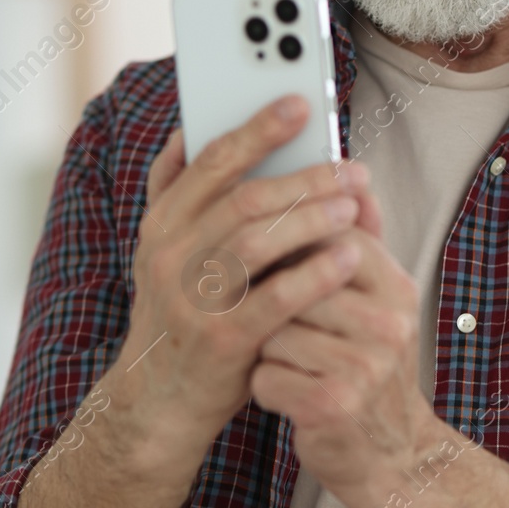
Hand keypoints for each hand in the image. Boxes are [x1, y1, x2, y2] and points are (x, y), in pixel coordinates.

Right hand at [110, 95, 370, 457]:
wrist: (155, 403)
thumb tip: (186, 129)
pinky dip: (316, 273)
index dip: (259, 129)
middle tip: (352, 168)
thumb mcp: (167, 250)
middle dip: (305, 177)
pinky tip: (350, 257)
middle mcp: (168, 255)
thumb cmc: (180, 313)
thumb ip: (179, 193)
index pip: (211, 161)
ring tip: (353, 205)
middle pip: (243, 198)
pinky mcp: (219, 341)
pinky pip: (275, 298)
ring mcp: (191, 299)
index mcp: (161, 224)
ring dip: (312, 218)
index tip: (302, 104)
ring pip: (257, 242)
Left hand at [249, 187, 446, 507]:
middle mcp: (387, 325)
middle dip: (270, 296)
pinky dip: (264, 385)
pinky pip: (266, 376)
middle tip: (260, 309)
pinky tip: (283, 392)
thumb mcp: (381, 305)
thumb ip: (365, 244)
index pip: (332, 236)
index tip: (265, 251)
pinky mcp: (332, 407)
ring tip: (281, 359)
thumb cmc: (370, 371)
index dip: (289, 239)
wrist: (393, 457)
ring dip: (263, 346)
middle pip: (296, 281)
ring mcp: (362, 367)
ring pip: (274, 329)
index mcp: (396, 289)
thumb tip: (356, 183)